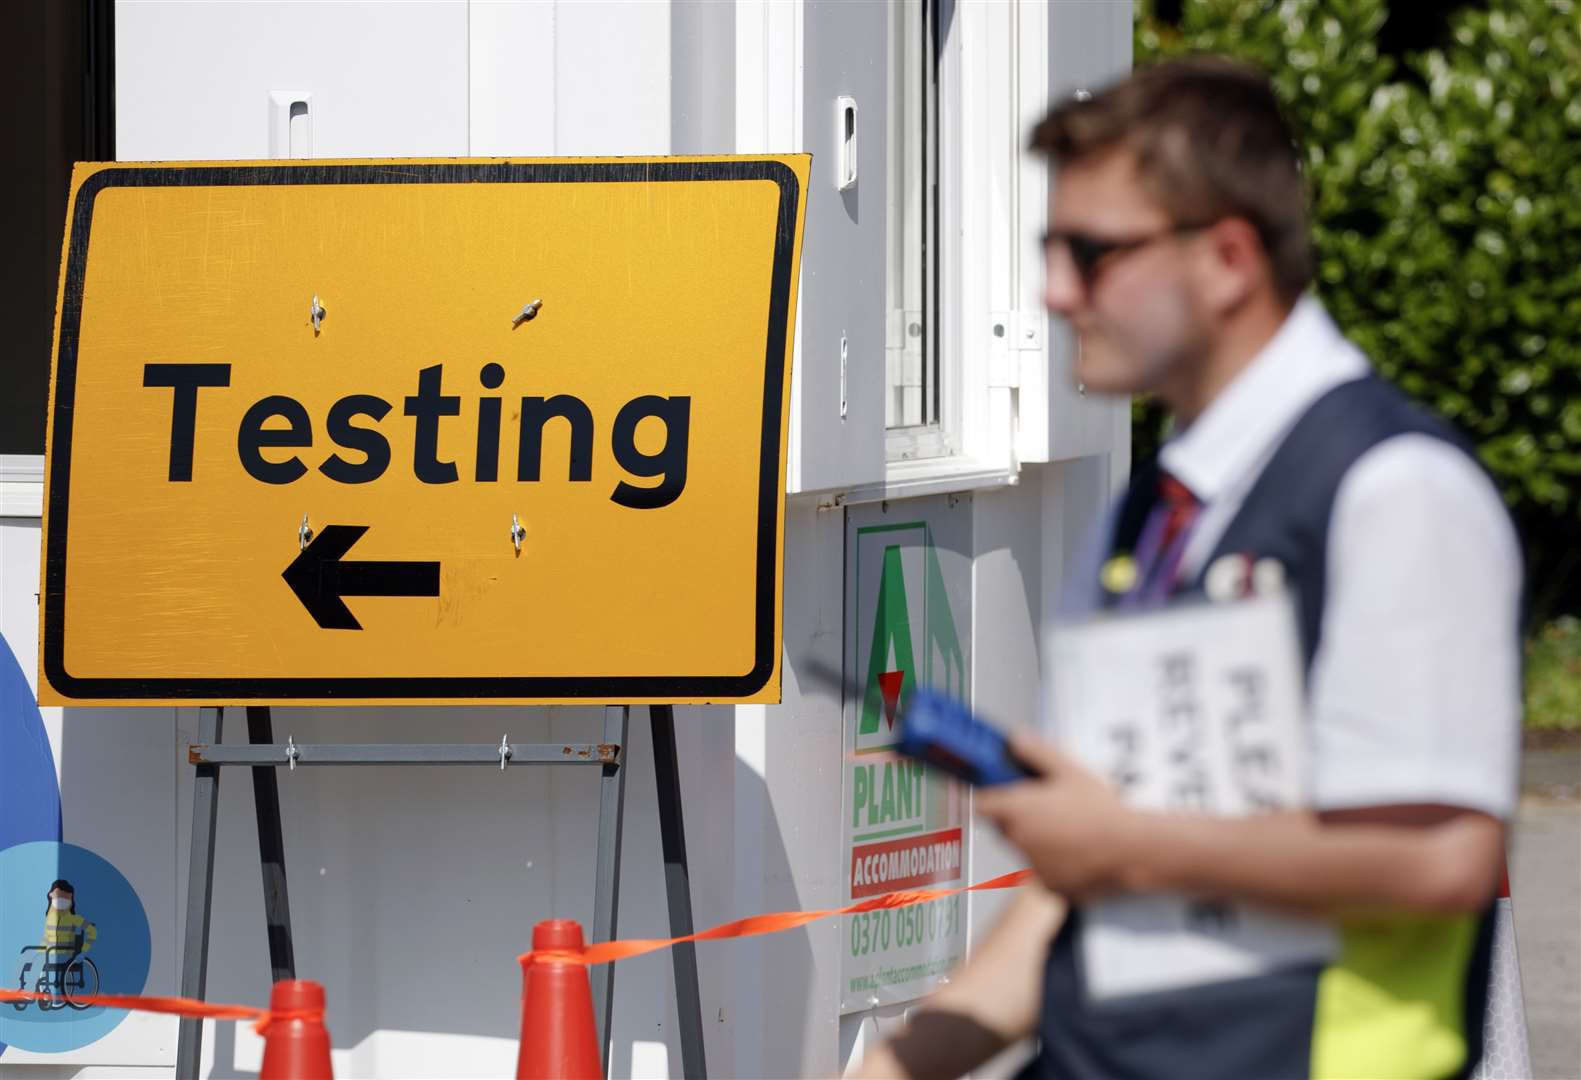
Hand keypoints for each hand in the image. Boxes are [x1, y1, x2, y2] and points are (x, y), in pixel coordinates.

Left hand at [976, 732, 1144, 901]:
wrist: (1132, 849)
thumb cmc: (1102, 811)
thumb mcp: (1070, 771)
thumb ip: (1037, 753)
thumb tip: (1016, 738)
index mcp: (1018, 810)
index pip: (979, 806)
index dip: (983, 799)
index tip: (991, 796)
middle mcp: (1020, 840)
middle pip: (1003, 828)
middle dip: (1017, 818)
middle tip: (1048, 809)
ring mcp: (1034, 867)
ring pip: (1026, 850)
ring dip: (1038, 841)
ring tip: (1072, 830)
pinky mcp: (1050, 887)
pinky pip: (1045, 872)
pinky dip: (1056, 863)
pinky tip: (1081, 851)